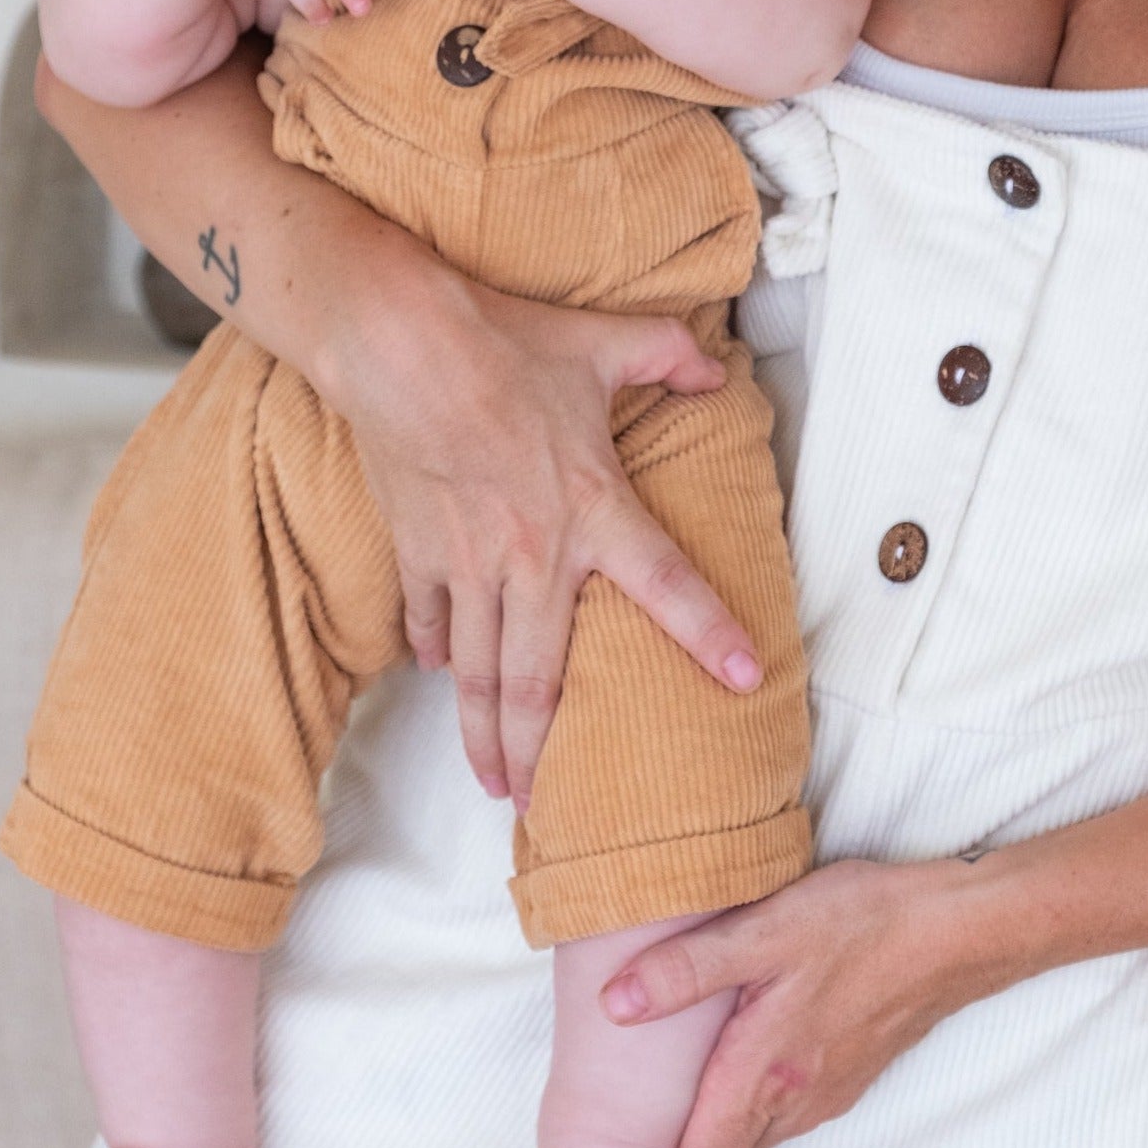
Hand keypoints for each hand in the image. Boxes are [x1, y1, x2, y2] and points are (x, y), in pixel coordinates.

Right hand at [320, 273, 765, 810]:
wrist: (403, 346)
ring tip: (494, 783)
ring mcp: (469, 563)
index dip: (710, 632)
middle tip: (548, 806)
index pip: (668, 583)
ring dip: (485, 733)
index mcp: (595, 510)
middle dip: (545, 750)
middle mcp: (534, 557)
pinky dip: (430, 650)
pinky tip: (434, 672)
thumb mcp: (603, 342)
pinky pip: (426, 617)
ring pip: (478, 672)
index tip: (745, 677)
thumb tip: (714, 371)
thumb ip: (667, 357)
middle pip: (540, 679)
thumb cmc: (507, 343)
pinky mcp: (418, 551)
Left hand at [601, 858, 996, 1147]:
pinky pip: (783, 1110)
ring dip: (711, 1138)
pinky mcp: (847, 1074)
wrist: (956, 933)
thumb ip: (687, 970)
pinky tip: (731, 1072)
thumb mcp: (764, 931)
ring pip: (753, 1135)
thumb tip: (613, 1005)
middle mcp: (794, 1101)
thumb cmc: (861, 926)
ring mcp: (826, 1094)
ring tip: (659, 1123)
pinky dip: (747, 1108)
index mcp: (764, 1074)